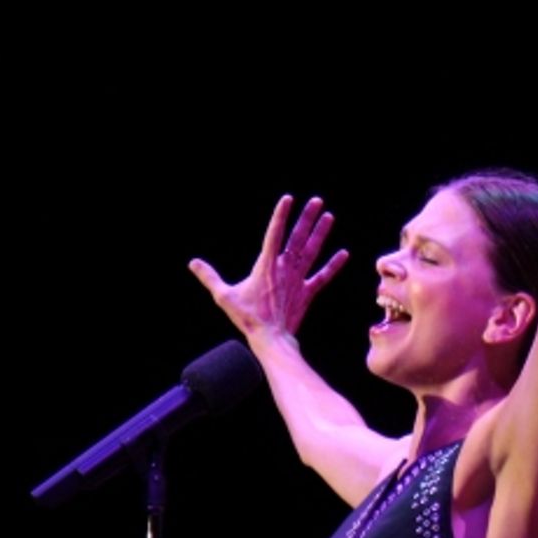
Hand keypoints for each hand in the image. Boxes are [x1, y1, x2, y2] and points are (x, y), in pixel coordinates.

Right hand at [189, 195, 348, 341]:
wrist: (271, 338)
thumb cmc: (247, 318)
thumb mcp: (224, 296)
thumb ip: (209, 277)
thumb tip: (193, 263)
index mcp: (266, 265)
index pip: (274, 234)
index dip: (281, 215)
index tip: (288, 198)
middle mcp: (284, 269)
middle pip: (297, 238)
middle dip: (307, 218)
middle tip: (317, 201)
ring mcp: (298, 280)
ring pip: (311, 252)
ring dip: (320, 234)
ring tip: (328, 217)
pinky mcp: (307, 293)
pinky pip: (322, 276)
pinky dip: (333, 265)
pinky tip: (344, 253)